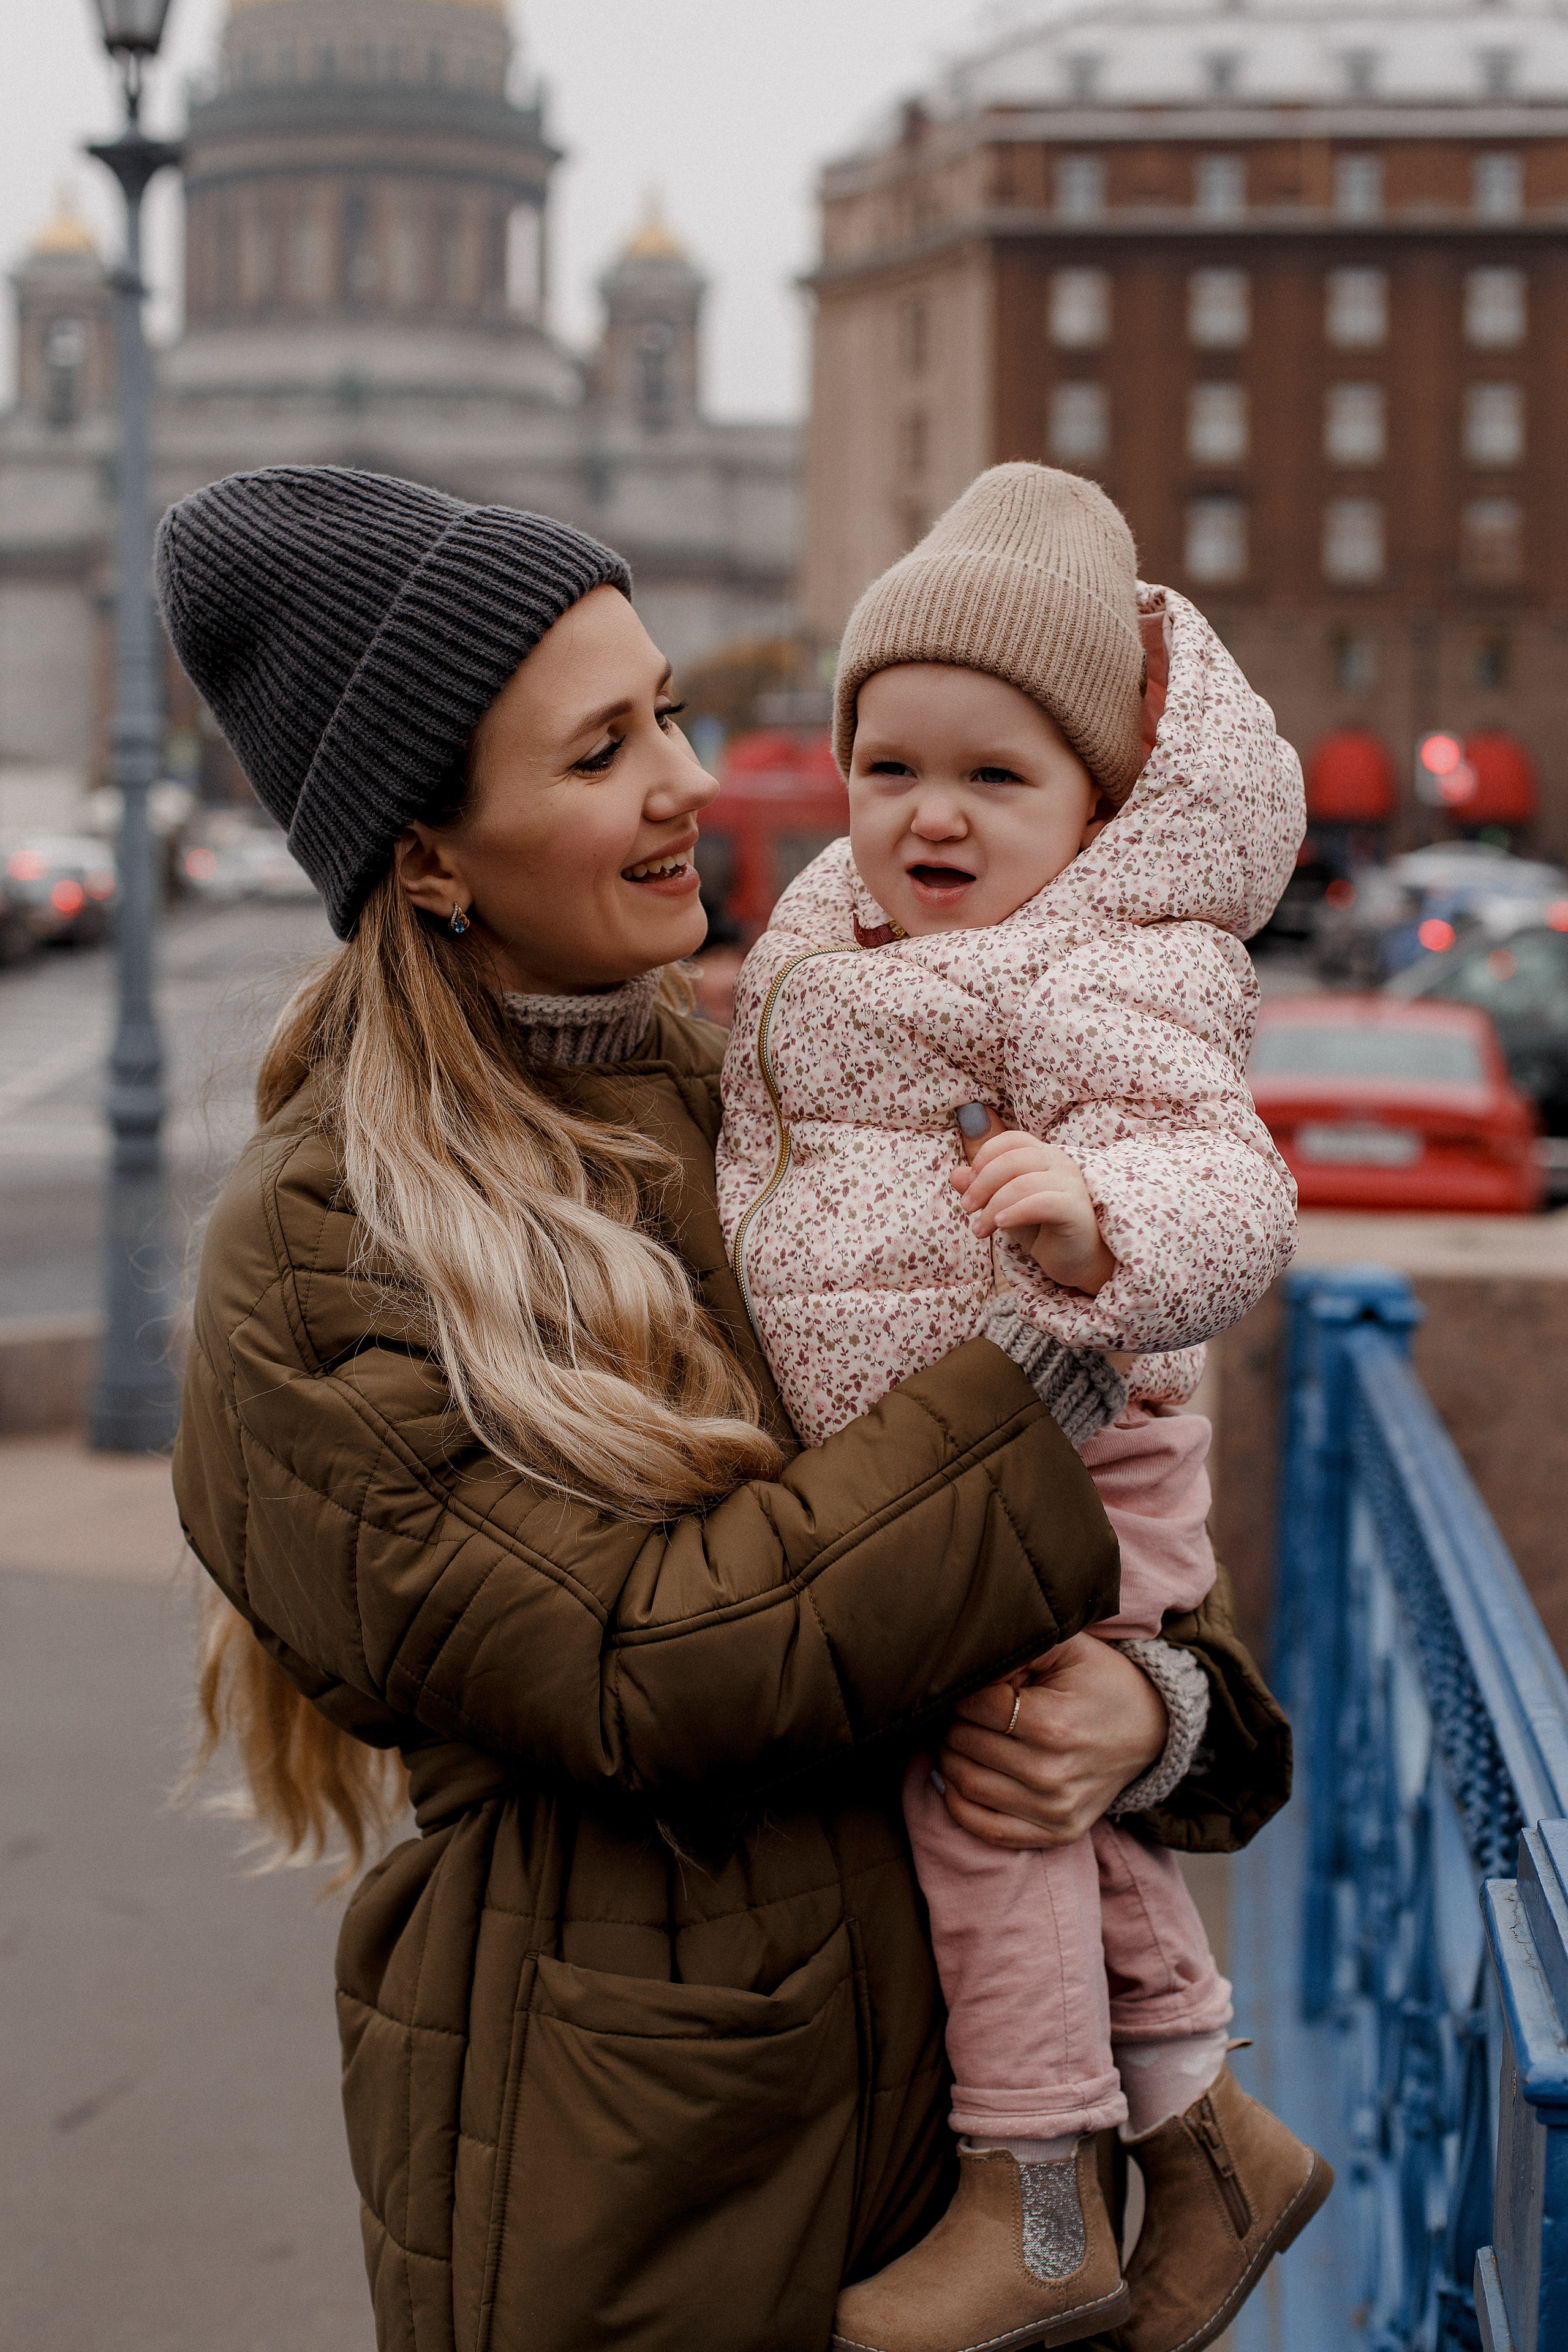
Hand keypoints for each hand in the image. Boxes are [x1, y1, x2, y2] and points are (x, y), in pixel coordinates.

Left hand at [935, 1634, 1167, 1848]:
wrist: (1150, 1730)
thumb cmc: (1102, 1683)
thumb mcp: (1069, 1648)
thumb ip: (1021, 1643)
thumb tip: (973, 1661)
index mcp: (1053, 1724)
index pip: (975, 1706)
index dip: (964, 1692)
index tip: (973, 1686)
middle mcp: (1051, 1773)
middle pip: (965, 1745)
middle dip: (953, 1722)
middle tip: (960, 1711)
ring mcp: (1055, 1810)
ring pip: (966, 1785)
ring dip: (950, 1758)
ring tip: (959, 1737)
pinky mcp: (1057, 1833)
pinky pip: (987, 1829)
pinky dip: (960, 1804)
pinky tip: (959, 1777)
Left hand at [952, 1126, 1115, 1296]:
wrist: (1076, 1262)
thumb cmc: (1042, 1229)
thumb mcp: (1005, 1206)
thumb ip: (982, 1189)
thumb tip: (956, 1175)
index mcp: (1043, 1155)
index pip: (1011, 1140)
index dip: (985, 1157)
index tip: (967, 1184)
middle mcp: (1060, 1162)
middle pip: (1012, 1159)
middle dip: (982, 1184)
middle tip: (966, 1209)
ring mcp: (1072, 1184)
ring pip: (1023, 1183)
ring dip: (993, 1206)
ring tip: (979, 1230)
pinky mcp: (1077, 1209)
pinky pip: (1041, 1203)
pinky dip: (1016, 1212)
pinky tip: (1000, 1225)